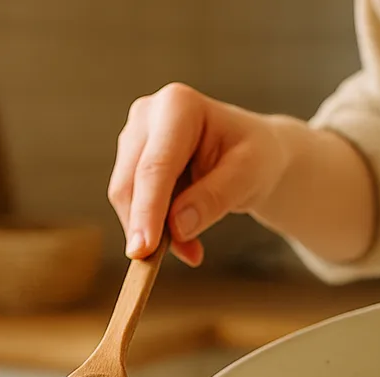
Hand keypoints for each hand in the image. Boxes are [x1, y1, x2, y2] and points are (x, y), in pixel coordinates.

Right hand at [109, 83, 291, 266]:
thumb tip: (176, 227)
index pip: (155, 167)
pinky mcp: (130, 161)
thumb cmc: (255, 156)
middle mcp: (147, 115)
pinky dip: (153, 229)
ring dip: (152, 231)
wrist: (251, 152)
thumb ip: (214, 198)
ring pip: (125, 197)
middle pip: (130, 182)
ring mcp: (134, 137)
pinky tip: (183, 240)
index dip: (146, 211)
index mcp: (178, 106)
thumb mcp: (248, 176)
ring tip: (192, 249)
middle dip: (144, 227)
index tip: (142, 250)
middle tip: (157, 268)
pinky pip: (132, 204)